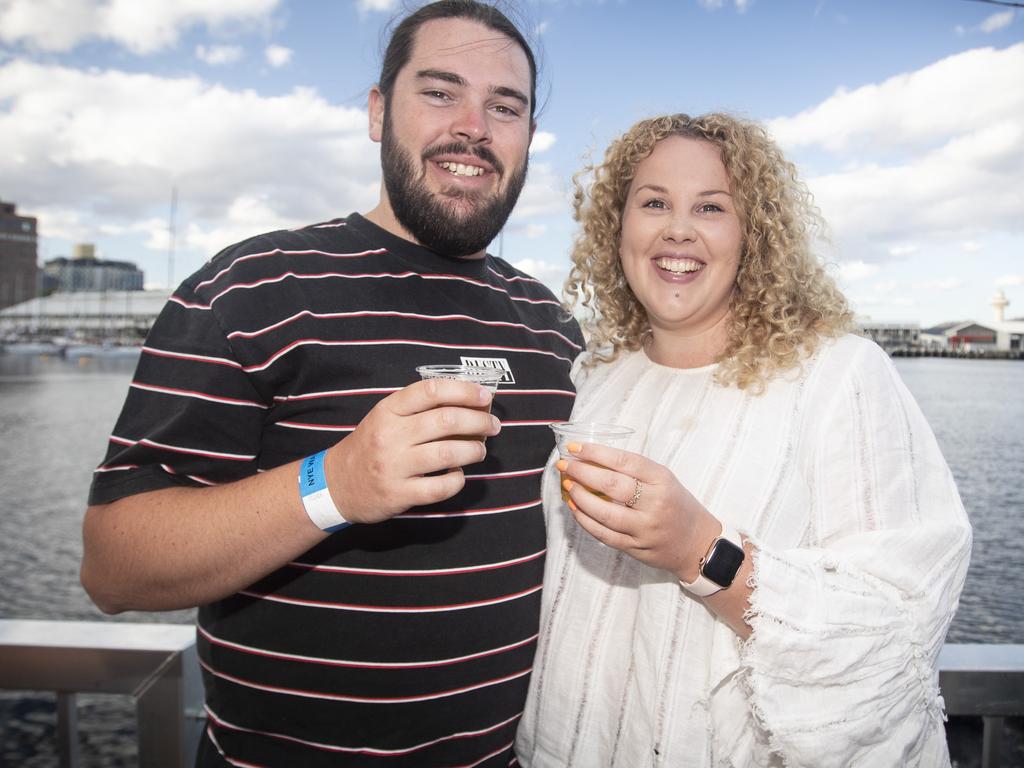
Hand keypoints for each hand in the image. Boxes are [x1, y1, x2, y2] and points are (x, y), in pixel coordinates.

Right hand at [325, 378, 499, 523]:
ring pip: (449, 453)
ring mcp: (394, 466)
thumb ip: (419, 409)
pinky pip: (440, 487)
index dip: (464, 390)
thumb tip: (470, 402)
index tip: (485, 396)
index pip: (431, 390)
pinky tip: (458, 475)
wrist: (336, 484)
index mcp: (388, 410)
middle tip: (493, 426)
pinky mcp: (399, 494)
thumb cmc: (370, 446)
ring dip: (474, 450)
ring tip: (479, 450)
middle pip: (447, 420)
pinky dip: (457, 480)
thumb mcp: (385, 418)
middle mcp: (390, 435)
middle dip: (479, 421)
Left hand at [558, 442, 719, 581]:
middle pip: (611, 484)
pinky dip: (586, 521)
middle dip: (582, 472)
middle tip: (565, 465)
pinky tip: (576, 509)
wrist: (698, 544)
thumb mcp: (665, 480)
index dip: (595, 452)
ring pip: (604, 513)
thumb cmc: (677, 506)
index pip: (624, 461)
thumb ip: (635, 471)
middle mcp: (655, 503)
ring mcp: (645, 528)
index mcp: (662, 480)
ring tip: (568, 485)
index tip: (575, 447)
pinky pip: (604, 535)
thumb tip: (593, 459)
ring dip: (580, 498)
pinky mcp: (636, 548)